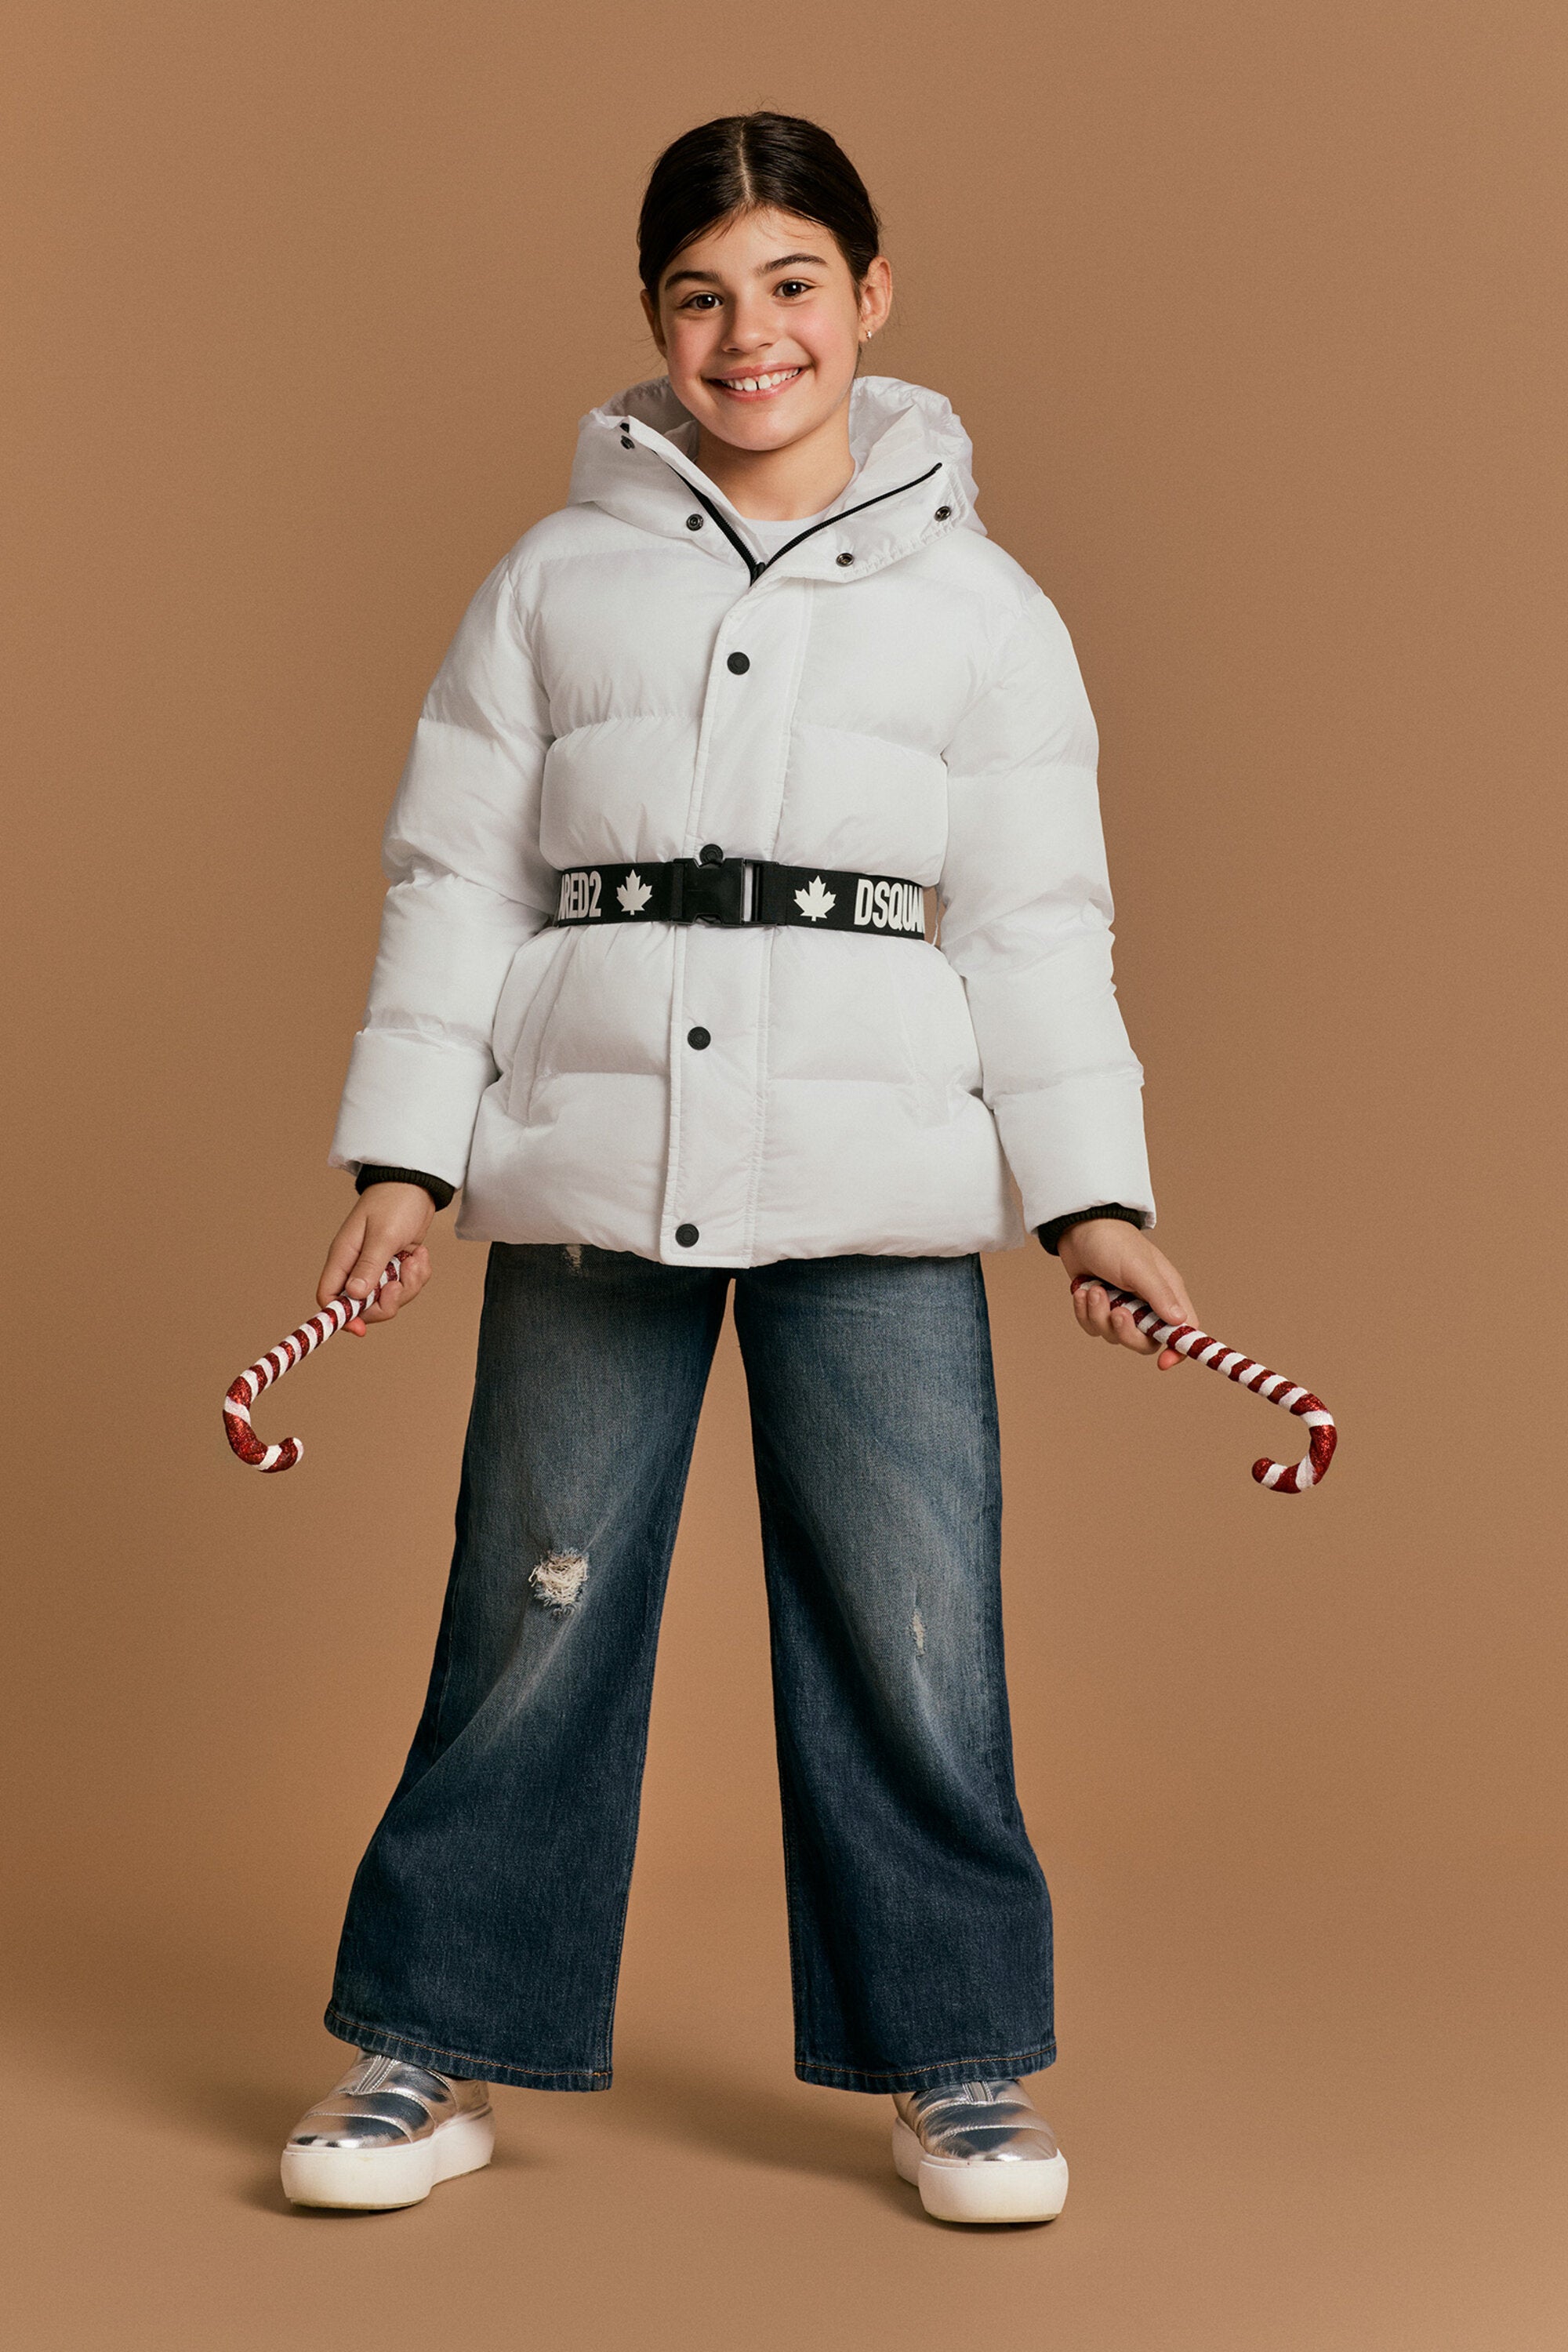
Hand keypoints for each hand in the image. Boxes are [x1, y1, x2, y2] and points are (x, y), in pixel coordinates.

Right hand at [317, 1183, 435, 1334]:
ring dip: (408, 1285)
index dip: (342, 1317)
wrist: (416, 1185)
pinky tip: (420, 1254)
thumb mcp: (383, 1235)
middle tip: (402, 1282)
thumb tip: (353, 1297)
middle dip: (388, 1301)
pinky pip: (406, 1286)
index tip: (362, 1328)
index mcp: (343, 1257)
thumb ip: (369, 1266)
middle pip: (363, 1306)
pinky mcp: (396, 1265)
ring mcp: (377, 1267)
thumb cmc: (394, 1203)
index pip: (329, 1297)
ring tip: (416, 1259)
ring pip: (389, 1298)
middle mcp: (356, 1266)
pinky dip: (417, 1275)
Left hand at [1056, 1219, 1196, 1371]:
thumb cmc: (1114, 1242)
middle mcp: (1147, 1304)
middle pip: (1145, 1342)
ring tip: (1094, 1290)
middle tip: (1116, 1313)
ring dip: (1099, 1315)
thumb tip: (1180, 1322)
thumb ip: (1158, 1295)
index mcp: (1167, 1294)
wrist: (1078, 1228)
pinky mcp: (1100, 1306)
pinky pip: (1093, 1327)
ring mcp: (1122, 1306)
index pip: (1183, 1331)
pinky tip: (1081, 1291)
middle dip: (1126, 1332)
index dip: (1178, 1351)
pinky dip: (1084, 1312)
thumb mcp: (1139, 1268)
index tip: (1163, 1363)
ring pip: (1114, 1335)